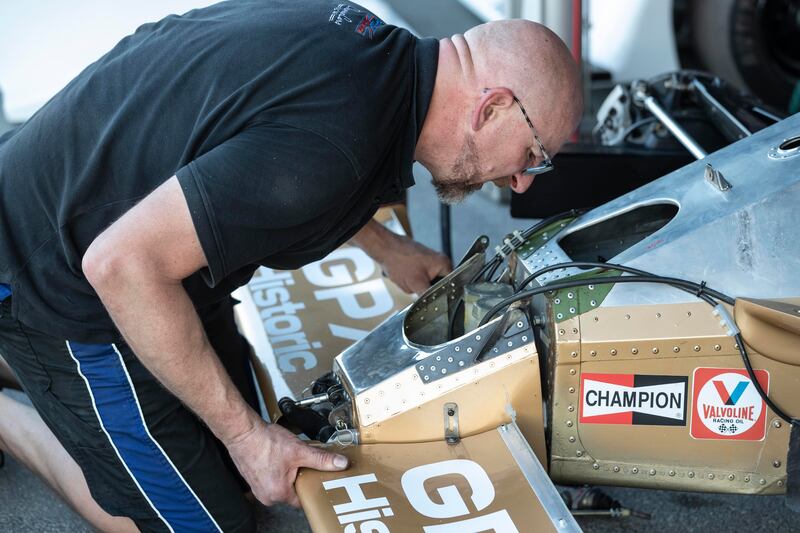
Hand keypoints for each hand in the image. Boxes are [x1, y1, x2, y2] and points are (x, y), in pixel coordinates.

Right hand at [225, 420, 348, 506]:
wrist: (242, 431)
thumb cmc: (264, 442)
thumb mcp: (299, 450)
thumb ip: (322, 459)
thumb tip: (340, 464)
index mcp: (278, 494)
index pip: (303, 499)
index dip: (312, 487)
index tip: (317, 479)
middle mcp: (266, 495)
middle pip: (292, 491)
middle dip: (300, 478)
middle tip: (303, 463)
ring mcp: (258, 488)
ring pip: (281, 483)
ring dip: (288, 472)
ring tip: (290, 459)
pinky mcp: (253, 478)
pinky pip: (271, 478)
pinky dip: (277, 469)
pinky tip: (279, 456)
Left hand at [380, 234, 451, 294]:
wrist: (384, 249)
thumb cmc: (399, 260)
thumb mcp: (416, 284)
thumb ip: (428, 296)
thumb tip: (434, 305)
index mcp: (444, 264)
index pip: (450, 286)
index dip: (440, 295)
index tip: (430, 298)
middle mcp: (438, 261)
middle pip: (436, 286)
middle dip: (424, 290)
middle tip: (414, 285)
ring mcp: (428, 261)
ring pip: (424, 284)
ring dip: (415, 286)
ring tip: (406, 277)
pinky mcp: (417, 263)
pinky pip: (417, 279)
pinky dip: (409, 281)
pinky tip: (403, 275)